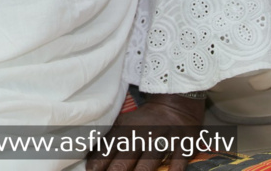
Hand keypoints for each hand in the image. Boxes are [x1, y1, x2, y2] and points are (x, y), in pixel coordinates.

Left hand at [86, 93, 205, 170]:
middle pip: (125, 159)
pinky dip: (174, 169)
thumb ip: (108, 142)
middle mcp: (141, 136)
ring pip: (148, 161)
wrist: (174, 106)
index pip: (107, 151)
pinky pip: (178, 161)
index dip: (98, 165)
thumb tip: (89, 159)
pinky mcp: (181, 145)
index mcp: (124, 131)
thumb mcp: (123, 125)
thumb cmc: (144, 122)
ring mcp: (161, 140)